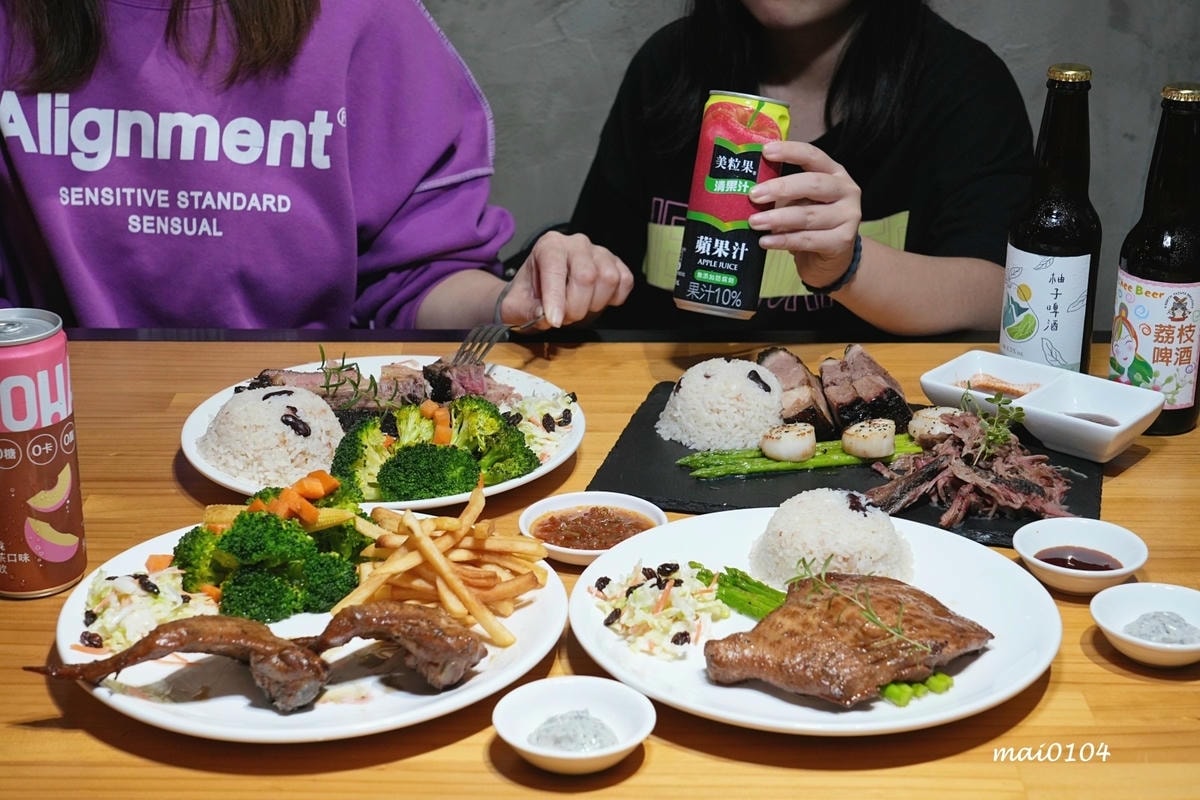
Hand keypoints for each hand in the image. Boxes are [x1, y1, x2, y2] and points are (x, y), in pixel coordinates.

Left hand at [500, 232, 632, 327]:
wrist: (541, 292)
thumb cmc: (529, 295)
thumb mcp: (514, 306)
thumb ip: (525, 310)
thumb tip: (544, 314)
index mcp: (549, 246)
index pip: (556, 269)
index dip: (556, 298)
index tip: (554, 320)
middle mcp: (576, 243)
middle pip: (586, 276)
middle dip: (575, 306)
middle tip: (563, 317)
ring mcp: (599, 252)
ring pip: (608, 279)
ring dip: (594, 304)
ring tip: (578, 308)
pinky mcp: (616, 264)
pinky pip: (625, 281)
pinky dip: (614, 298)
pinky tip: (595, 301)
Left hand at [747, 141, 861, 289]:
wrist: (832, 259)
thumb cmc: (811, 224)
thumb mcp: (799, 202)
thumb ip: (783, 193)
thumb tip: (750, 189)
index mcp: (834, 173)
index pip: (813, 156)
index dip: (790, 151)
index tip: (766, 152)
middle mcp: (846, 191)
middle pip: (812, 184)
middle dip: (780, 188)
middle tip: (753, 195)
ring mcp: (848, 216)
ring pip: (808, 215)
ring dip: (777, 218)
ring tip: (754, 222)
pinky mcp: (842, 241)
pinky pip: (807, 240)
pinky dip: (783, 240)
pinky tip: (765, 241)